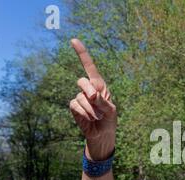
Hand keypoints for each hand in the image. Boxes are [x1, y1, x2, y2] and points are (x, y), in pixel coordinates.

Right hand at [69, 38, 116, 159]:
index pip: (89, 67)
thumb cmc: (109, 120)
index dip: (82, 54)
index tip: (74, 40)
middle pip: (82, 81)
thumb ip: (102, 101)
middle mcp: (89, 89)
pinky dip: (84, 113)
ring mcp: (80, 97)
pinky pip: (75, 106)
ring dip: (91, 109)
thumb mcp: (110, 110)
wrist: (102, 134)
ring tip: (97, 116)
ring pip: (80, 97)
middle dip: (89, 92)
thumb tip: (91, 95)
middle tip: (96, 101)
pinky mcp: (74, 106)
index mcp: (100, 85)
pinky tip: (89, 119)